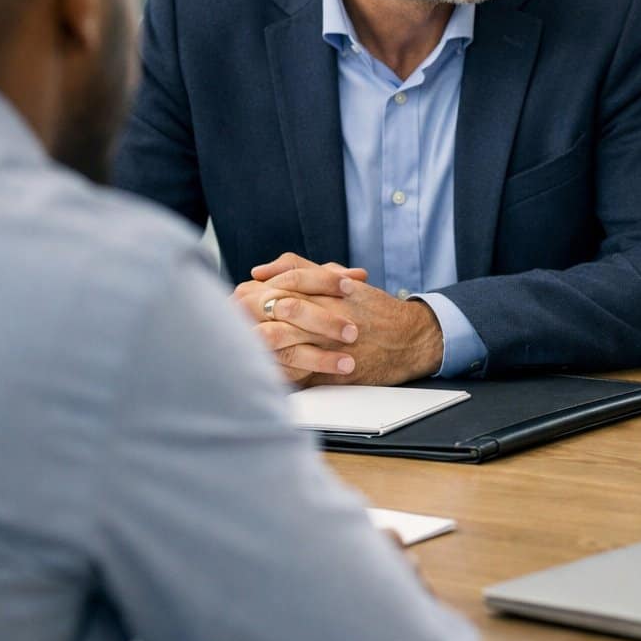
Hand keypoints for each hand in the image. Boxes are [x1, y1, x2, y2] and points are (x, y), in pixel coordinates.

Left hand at [236, 252, 444, 385]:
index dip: (255, 290)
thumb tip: (260, 270)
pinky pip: (290, 371)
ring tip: (240, 342)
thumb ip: (300, 269)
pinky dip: (271, 369)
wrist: (409, 340)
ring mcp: (327, 343)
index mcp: (326, 291)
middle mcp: (326, 314)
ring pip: (277, 340)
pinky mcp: (328, 371)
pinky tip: (258, 366)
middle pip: (273, 310)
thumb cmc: (373, 309)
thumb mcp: (340, 280)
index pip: (282, 284)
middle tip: (230, 320)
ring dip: (254, 341)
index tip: (238, 297)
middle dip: (246, 316)